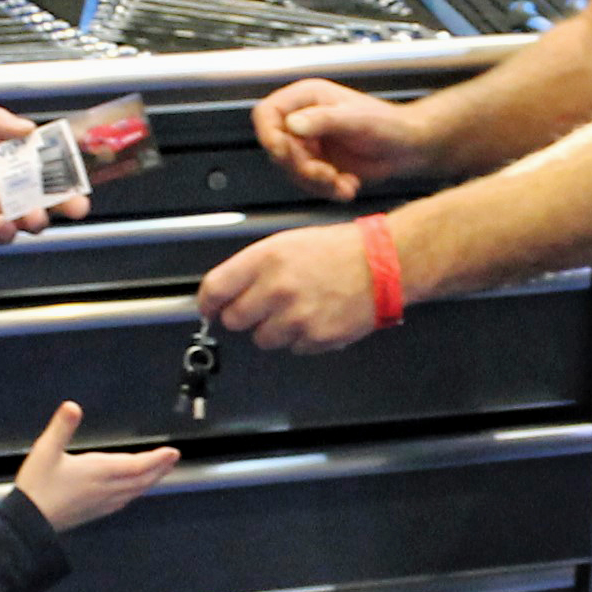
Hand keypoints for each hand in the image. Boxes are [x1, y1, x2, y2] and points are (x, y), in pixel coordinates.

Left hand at [0, 102, 88, 240]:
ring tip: (33, 216)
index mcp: (8, 153)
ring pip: (27, 218)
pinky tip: (2, 225)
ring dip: (36, 219)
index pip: (46, 162)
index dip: (66, 169)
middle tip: (76, 206)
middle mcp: (5, 180)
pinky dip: (6, 233)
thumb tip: (28, 128)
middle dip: (65, 202)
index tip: (79, 174)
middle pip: (46, 195)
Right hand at [13, 399, 179, 531]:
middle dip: (159, 468)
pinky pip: (124, 500)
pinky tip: (134, 491)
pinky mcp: (95, 512)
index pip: (136, 465)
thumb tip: (72, 406)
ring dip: (151, 480)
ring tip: (161, 471)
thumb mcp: (45, 450)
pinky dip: (136, 492)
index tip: (172, 452)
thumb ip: (61, 427)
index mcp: (98, 471)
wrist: (29, 523)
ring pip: (134, 491)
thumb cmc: (37, 485)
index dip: (156, 459)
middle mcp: (106, 488)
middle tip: (174, 458)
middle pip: (141, 479)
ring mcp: (102, 502)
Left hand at [198, 222, 380, 354]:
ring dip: (275, 329)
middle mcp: (276, 289)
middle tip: (264, 306)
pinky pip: (293, 348)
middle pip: (234, 320)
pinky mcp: (315, 337)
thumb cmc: (339, 250)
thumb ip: (253, 267)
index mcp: (266, 260)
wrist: (383, 264)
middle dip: (245, 316)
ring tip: (299, 309)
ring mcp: (295, 317)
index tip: (210, 308)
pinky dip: (302, 338)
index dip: (208, 303)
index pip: (215, 289)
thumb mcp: (288, 243)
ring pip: (262, 339)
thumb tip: (226, 291)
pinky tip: (318, 316)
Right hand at [249, 78, 426, 201]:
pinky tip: (348, 186)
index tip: (284, 152)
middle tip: (325, 173)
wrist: (407, 149)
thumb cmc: (388, 125)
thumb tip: (292, 124)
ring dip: (316, 182)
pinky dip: (327, 190)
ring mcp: (309, 144)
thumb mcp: (355, 120)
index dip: (269, 134)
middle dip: (301, 166)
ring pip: (291, 170)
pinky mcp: (318, 165)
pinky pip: (307, 184)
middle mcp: (303, 120)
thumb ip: (322, 120)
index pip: (268, 113)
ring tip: (342, 182)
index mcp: (307, 99)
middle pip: (277, 147)